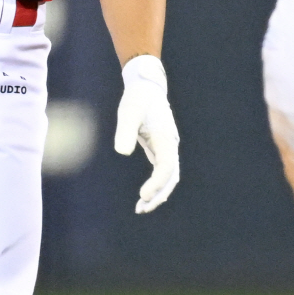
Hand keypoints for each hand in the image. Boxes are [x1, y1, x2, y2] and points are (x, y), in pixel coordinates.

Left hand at [113, 54, 179, 214]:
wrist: (146, 86)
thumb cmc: (137, 99)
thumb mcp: (128, 112)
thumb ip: (125, 131)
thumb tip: (122, 152)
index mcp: (166, 138)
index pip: (166, 167)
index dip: (157, 183)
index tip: (143, 194)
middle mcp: (170, 145)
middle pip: (171, 177)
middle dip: (158, 195)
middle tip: (141, 209)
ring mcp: (167, 148)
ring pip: (169, 177)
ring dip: (158, 193)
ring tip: (141, 208)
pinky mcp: (160, 148)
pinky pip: (162, 172)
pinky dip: (155, 184)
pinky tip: (144, 195)